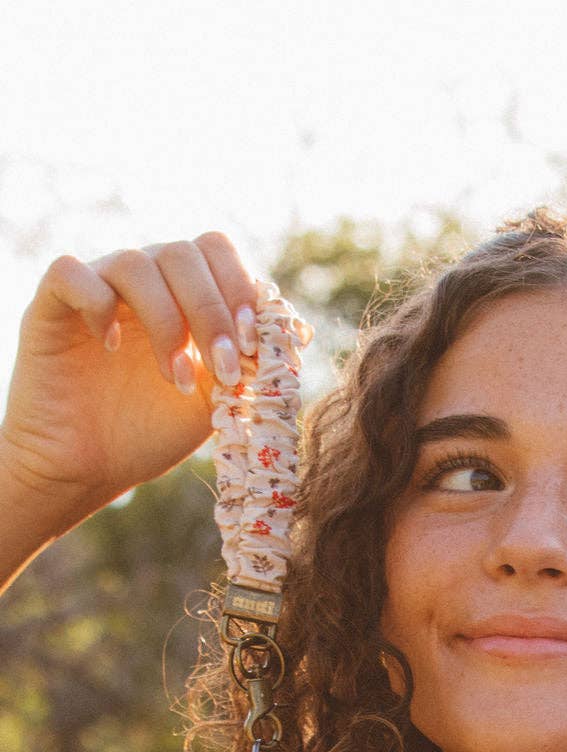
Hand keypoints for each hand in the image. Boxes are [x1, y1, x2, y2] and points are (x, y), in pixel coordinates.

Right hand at [1, 234, 256, 534]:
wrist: (91, 468)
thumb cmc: (152, 432)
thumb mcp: (215, 400)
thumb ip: (249, 365)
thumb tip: (297, 334)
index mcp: (184, 293)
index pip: (218, 252)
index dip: (241, 288)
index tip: (255, 342)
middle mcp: (143, 280)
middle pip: (184, 253)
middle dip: (214, 313)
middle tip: (225, 370)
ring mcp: (98, 287)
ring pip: (136, 263)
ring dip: (167, 323)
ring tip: (174, 378)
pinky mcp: (52, 304)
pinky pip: (72, 273)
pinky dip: (98, 305)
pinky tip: (111, 347)